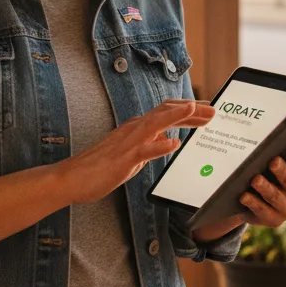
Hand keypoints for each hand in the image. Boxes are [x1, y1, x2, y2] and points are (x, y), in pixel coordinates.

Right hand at [60, 98, 215, 204]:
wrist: (72, 177)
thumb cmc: (99, 167)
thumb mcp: (131, 154)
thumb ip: (149, 145)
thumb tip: (167, 140)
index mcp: (136, 128)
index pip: (166, 113)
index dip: (188, 110)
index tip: (207, 109)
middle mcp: (134, 129)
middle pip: (166, 112)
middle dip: (191, 109)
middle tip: (214, 109)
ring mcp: (128, 142)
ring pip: (156, 123)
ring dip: (177, 116)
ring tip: (196, 110)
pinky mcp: (122, 159)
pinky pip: (143, 150)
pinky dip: (159, 146)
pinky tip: (173, 144)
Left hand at [238, 140, 285, 225]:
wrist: (257, 199)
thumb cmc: (268, 172)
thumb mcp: (273, 162)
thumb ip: (274, 153)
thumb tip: (263, 141)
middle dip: (283, 171)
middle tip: (273, 161)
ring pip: (277, 197)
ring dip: (266, 188)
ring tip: (255, 179)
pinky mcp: (274, 220)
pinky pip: (263, 211)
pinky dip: (253, 203)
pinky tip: (244, 196)